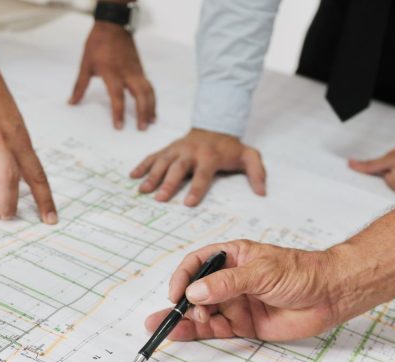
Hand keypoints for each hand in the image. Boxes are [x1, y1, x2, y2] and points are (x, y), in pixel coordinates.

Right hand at [0, 67, 56, 222]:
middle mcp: (1, 141)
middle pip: (9, 178)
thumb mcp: (15, 123)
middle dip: (10, 203)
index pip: (36, 174)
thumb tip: (22, 178)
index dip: (44, 199)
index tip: (50, 220)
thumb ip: (18, 151)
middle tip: (7, 219)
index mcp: (20, 139)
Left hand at [70, 22, 155, 129]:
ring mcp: (136, 71)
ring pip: (148, 91)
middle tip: (141, 128)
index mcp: (112, 72)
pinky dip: (152, 98)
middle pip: (140, 95)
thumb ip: (80, 86)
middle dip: (142, 113)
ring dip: (151, 107)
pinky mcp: (140, 69)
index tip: (119, 127)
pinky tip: (151, 108)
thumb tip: (72, 102)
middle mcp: (127, 73)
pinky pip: (149, 86)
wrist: (113, 25)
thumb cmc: (98, 43)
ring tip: (151, 122)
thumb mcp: (86, 64)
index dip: (118, 113)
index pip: (117, 96)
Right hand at [131, 129, 265, 205]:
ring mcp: (177, 149)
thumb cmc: (231, 148)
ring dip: (152, 176)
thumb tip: (262, 192)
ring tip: (143, 190)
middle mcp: (191, 151)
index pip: (202, 175)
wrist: (215, 125)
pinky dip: (142, 165)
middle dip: (168, 183)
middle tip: (160, 199)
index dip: (196, 189)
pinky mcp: (168, 148)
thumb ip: (257, 173)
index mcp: (210, 156)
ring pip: (162, 162)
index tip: (188, 204)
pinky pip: (153, 156)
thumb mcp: (249, 156)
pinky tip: (132, 176)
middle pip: (178, 168)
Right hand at [144, 240, 353, 341]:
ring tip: (169, 329)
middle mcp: (229, 281)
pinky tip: (181, 334)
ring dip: (185, 321)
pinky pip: (215, 329)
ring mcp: (235, 303)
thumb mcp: (261, 272)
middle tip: (171, 316)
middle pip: (195, 291)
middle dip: (180, 304)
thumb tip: (195, 291)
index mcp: (232, 257)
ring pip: (202, 313)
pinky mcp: (243, 325)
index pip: (197, 263)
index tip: (176, 293)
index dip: (183, 277)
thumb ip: (227, 283)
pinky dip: (197, 333)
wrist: (330, 296)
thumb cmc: (301, 272)